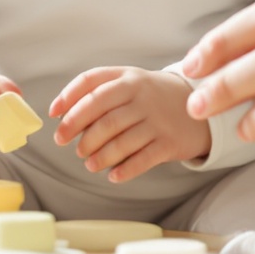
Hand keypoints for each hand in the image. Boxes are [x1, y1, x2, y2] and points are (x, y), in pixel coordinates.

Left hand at [48, 67, 208, 181]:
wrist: (200, 103)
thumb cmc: (152, 95)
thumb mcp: (130, 82)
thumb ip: (99, 91)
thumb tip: (62, 114)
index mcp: (128, 78)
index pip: (92, 82)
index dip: (68, 98)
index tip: (53, 115)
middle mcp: (142, 96)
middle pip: (103, 117)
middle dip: (77, 132)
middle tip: (65, 143)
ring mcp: (157, 120)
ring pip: (120, 141)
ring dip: (99, 155)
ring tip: (88, 162)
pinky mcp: (169, 143)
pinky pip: (142, 160)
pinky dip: (124, 170)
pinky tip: (112, 175)